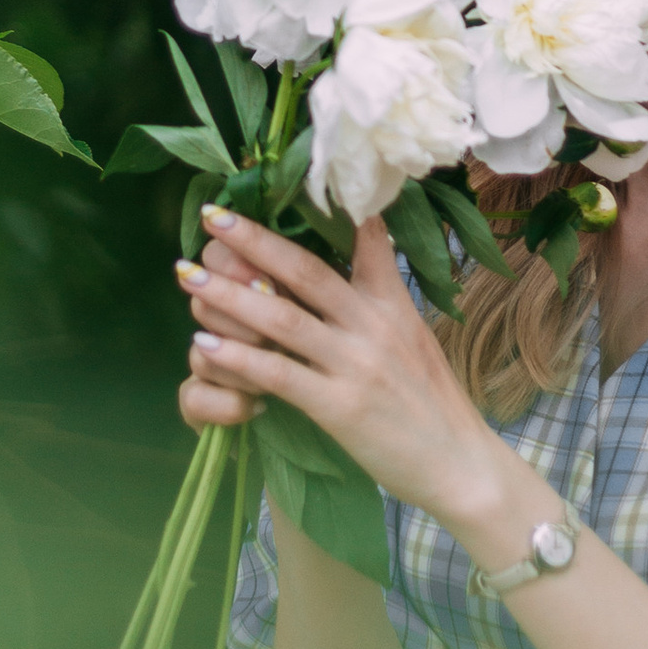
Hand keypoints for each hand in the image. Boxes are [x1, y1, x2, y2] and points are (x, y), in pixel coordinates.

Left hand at [173, 207, 513, 531]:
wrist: (459, 464)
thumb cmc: (432, 402)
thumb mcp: (414, 333)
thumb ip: (383, 290)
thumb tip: (360, 243)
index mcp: (393, 303)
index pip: (360, 240)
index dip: (317, 209)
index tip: (275, 184)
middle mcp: (373, 325)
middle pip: (304, 271)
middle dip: (253, 241)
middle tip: (212, 217)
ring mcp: (355, 365)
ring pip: (282, 318)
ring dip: (229, 294)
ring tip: (188, 275)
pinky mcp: (339, 408)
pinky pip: (278, 374)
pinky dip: (237, 357)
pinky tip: (204, 343)